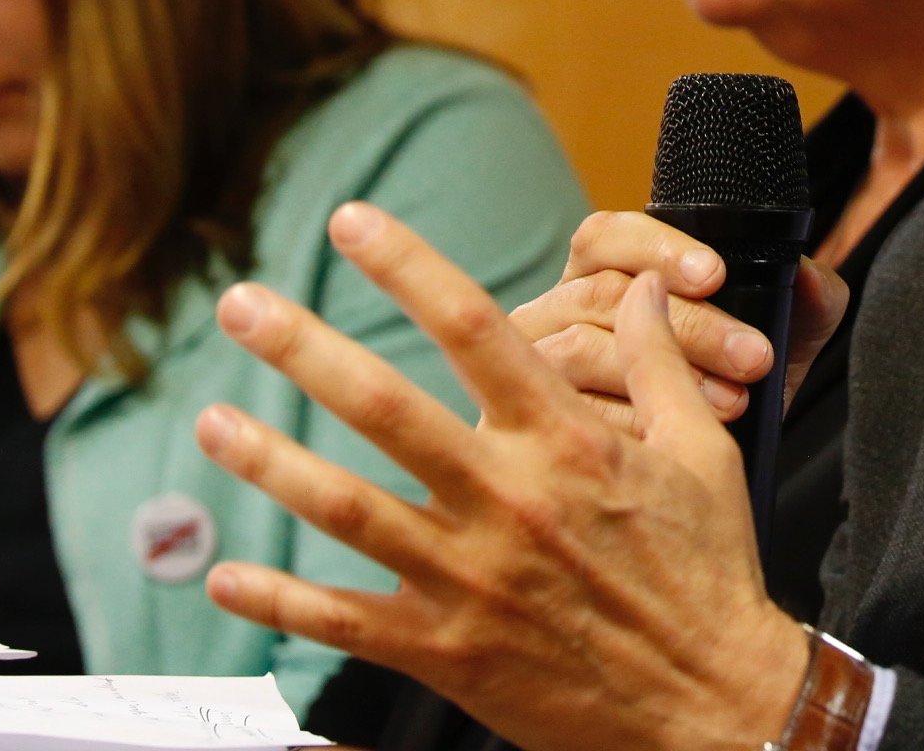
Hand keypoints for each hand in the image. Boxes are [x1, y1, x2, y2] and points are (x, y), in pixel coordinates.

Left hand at [194, 202, 809, 750]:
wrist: (713, 706)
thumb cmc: (710, 576)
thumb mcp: (702, 455)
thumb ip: (660, 364)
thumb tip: (647, 287)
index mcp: (567, 441)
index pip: (473, 328)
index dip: (407, 265)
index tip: (351, 221)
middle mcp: (508, 499)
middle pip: (383, 407)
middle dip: (301, 347)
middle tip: (239, 303)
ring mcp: (471, 579)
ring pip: (345, 508)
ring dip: (268, 460)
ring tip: (210, 421)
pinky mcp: (448, 653)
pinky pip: (344, 621)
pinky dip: (279, 600)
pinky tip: (225, 576)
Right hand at [513, 210, 849, 435]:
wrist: (706, 492)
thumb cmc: (728, 395)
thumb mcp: (780, 346)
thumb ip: (807, 302)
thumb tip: (809, 275)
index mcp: (601, 273)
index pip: (608, 236)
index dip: (658, 248)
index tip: (716, 273)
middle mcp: (557, 311)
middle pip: (603, 294)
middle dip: (689, 325)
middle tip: (753, 357)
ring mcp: (534, 366)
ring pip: (578, 350)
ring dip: (659, 374)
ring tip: (730, 402)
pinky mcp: (526, 422)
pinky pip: (564, 414)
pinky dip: (627, 424)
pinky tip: (673, 441)